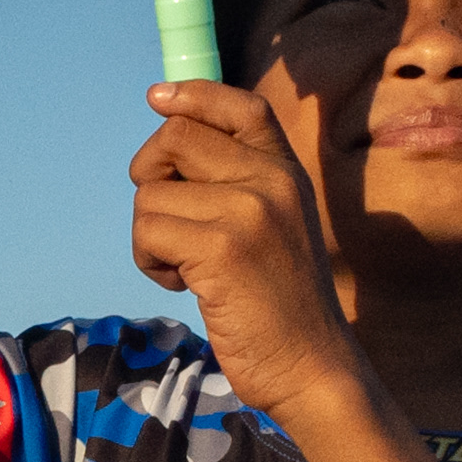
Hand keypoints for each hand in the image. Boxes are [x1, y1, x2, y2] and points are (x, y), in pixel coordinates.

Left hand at [127, 78, 362, 417]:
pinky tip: (186, 286)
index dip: (193, 94)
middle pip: (175, 138)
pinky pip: (148, 231)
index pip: (241, 106)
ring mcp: (249, 211)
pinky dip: (151, 262)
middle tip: (168, 223)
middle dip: (151, 177)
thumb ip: (241, 184)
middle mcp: (272, 181)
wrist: (313, 367)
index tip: (157, 100)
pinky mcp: (222, 249)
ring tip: (188, 268)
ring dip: (150, 235)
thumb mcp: (277, 227)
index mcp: (288, 172)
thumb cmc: (283, 306)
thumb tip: (169, 138)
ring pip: (150, 192)